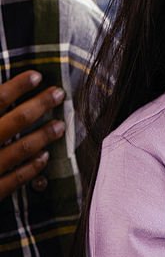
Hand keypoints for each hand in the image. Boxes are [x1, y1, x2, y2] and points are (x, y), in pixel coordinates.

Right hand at [0, 71, 64, 199]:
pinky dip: (31, 168)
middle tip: (59, 93)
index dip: (16, 87)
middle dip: (39, 105)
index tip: (37, 75)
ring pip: (19, 149)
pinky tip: (44, 157)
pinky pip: (13, 180)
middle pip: (15, 121)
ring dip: (43, 136)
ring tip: (60, 125)